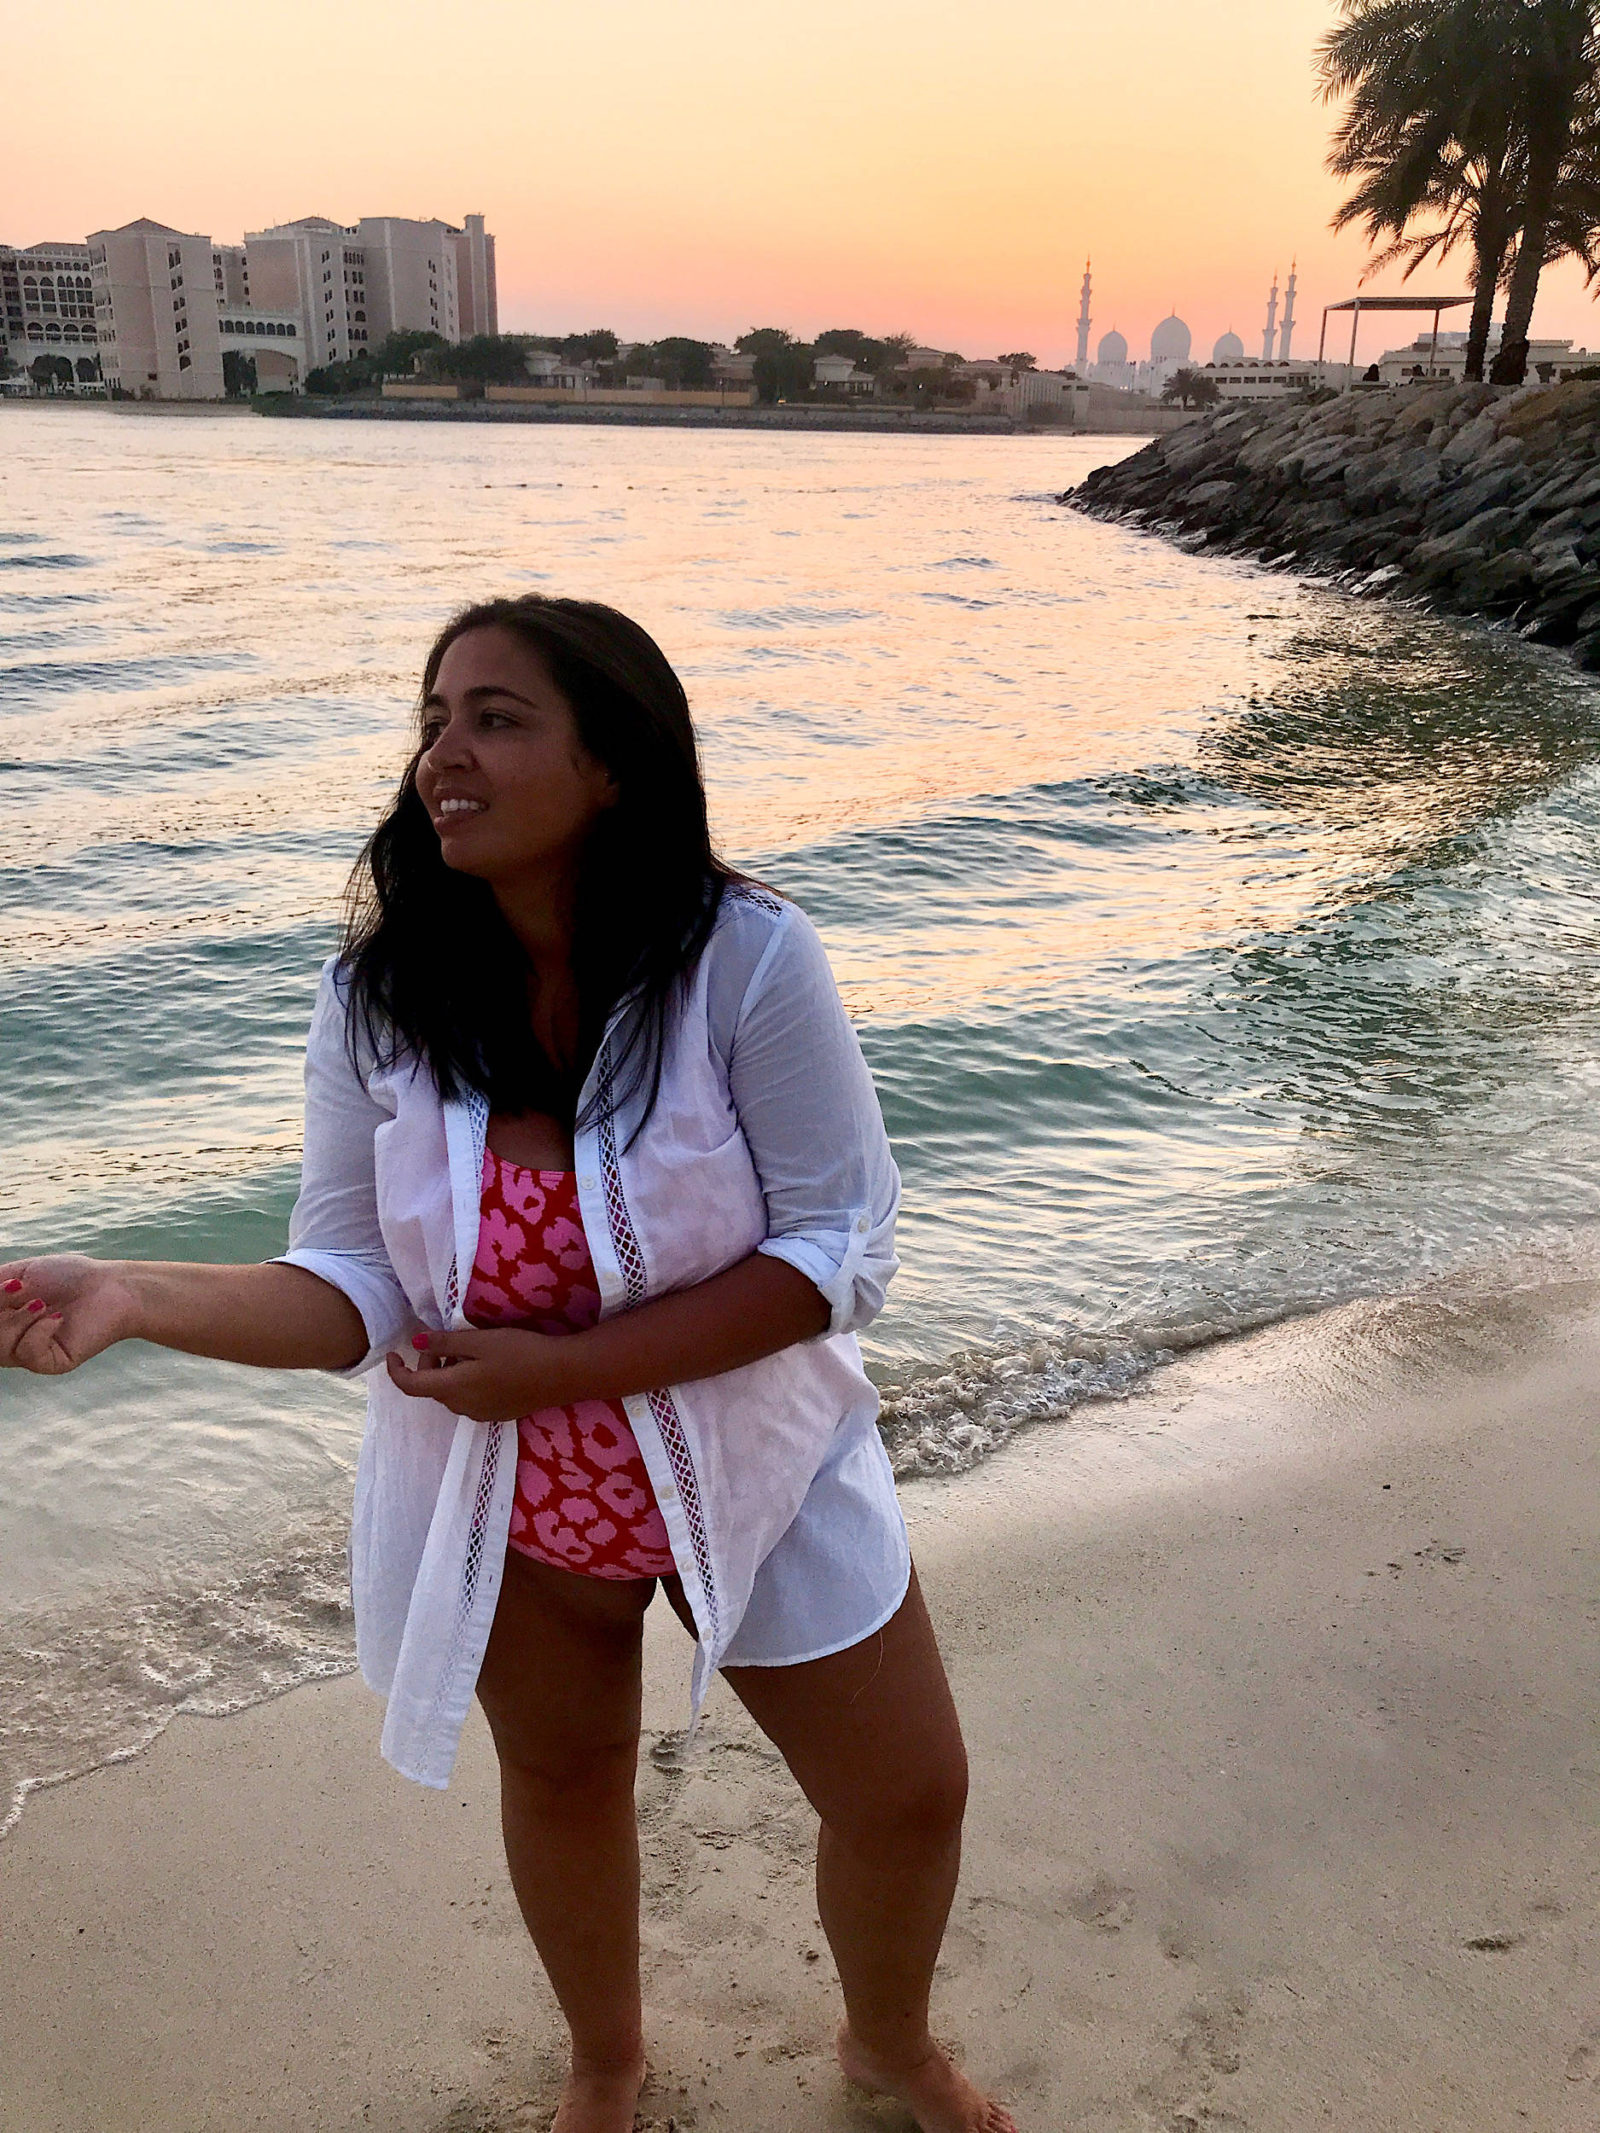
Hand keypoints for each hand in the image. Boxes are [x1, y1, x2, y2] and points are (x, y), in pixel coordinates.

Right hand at [0, 1254, 142, 1375]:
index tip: (4, 1290)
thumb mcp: (18, 1274)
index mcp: (1, 1320)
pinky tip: (57, 1318)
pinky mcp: (50, 1363)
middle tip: (18, 1288)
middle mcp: (10, 1340)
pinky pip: (28, 1354)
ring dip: (17, 1319)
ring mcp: (29, 1354)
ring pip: (1, 1348)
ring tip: (40, 1302)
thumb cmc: (67, 1277)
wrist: (111, 1287)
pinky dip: (38, 1330)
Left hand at [384, 1325, 581, 1421]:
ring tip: (470, 1350)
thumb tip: (415, 1344)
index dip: (395, 1371)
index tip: (393, 1353)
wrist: (563, 1374)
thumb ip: (445, 1344)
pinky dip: (465, 1383)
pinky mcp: (497, 1414)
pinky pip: (469, 1399)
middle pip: (432, 1389)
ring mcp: (480, 1414)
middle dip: (429, 1366)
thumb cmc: (520, 1352)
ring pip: (450, 1394)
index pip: (411, 1387)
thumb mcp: (480, 1341)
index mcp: (453, 1389)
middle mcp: (462, 1407)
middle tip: (447, 1340)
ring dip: (448, 1375)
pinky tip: (488, 1366)